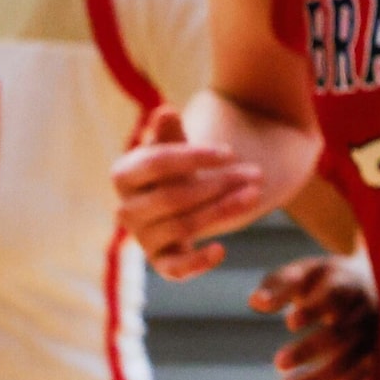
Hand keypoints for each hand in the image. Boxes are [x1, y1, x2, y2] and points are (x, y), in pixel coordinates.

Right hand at [114, 106, 261, 280]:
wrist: (186, 201)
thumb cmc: (179, 169)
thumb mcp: (176, 147)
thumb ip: (169, 133)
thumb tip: (166, 110)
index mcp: (124, 175)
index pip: (155, 164)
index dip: (194, 157)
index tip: (230, 152)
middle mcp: (126, 210)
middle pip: (172, 197)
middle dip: (217, 185)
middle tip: (254, 174)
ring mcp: (143, 237)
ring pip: (182, 226)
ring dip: (222, 211)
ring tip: (254, 194)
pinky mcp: (162, 261)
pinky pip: (174, 269)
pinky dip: (197, 262)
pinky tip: (221, 250)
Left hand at [249, 253, 379, 379]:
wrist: (371, 289)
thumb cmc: (325, 282)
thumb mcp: (304, 272)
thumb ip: (279, 286)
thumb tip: (256, 304)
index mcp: (350, 287)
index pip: (337, 298)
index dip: (316, 310)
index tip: (291, 321)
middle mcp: (366, 318)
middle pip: (342, 337)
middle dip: (312, 350)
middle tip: (278, 363)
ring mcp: (369, 347)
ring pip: (348, 371)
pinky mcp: (365, 372)